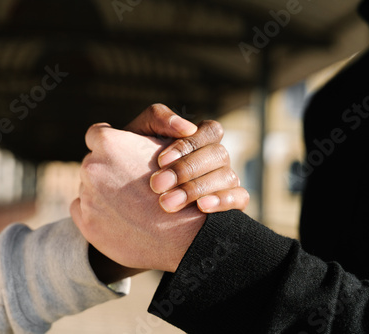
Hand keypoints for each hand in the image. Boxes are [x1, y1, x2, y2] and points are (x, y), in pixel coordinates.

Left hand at [70, 124, 205, 272]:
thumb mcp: (171, 144)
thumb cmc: (183, 183)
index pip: (97, 134)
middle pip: (93, 163)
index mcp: (109, 142)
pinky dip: (97, 214)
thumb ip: (149, 127)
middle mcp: (92, 167)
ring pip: (89, 188)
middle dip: (107, 170)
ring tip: (132, 205)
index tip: (121, 154)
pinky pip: (83, 211)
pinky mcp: (86, 223)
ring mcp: (87, 196)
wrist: (186, 234)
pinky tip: (121, 219)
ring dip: (103, 193)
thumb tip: (128, 126)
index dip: (111, 144)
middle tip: (132, 184)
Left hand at [124, 104, 249, 213]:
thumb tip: (187, 127)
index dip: (189, 145)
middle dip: (186, 170)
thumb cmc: (132, 158)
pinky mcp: (230, 202)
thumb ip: (158, 118)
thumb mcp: (138, 133)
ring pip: (228, 176)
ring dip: (197, 189)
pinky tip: (201, 208)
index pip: (211, 131)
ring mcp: (225, 180)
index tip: (160, 160)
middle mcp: (215, 158)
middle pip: (219, 155)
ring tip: (167, 203)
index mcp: (200, 139)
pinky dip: (224, 200)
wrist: (127, 194)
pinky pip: (241, 198)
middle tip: (157, 185)